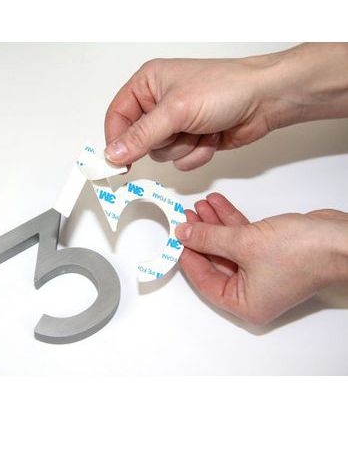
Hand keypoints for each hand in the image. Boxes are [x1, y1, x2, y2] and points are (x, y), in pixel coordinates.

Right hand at [104, 44, 347, 169]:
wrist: (267, 99)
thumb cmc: (225, 88)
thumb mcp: (175, 110)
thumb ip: (141, 135)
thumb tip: (112, 153)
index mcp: (148, 84)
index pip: (117, 116)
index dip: (115, 140)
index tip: (116, 162)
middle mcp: (159, 103)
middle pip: (139, 140)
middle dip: (163, 141)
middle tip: (180, 129)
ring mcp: (177, 123)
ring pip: (162, 154)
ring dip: (183, 147)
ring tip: (201, 129)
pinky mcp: (192, 139)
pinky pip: (181, 160)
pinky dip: (197, 153)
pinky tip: (212, 137)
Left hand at [175, 193, 347, 324]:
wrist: (341, 240)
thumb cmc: (304, 254)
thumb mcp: (244, 243)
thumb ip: (209, 238)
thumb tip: (184, 234)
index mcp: (244, 303)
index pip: (204, 281)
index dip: (188, 256)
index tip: (177, 238)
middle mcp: (252, 292)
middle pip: (215, 261)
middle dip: (201, 235)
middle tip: (186, 218)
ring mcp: (262, 273)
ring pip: (228, 246)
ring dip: (214, 225)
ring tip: (200, 206)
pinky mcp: (270, 254)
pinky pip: (242, 238)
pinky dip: (231, 222)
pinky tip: (218, 205)